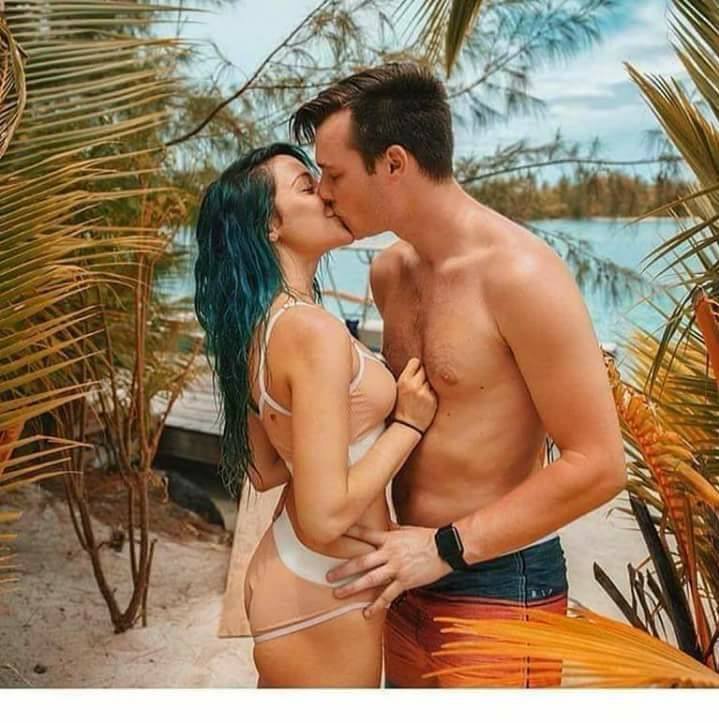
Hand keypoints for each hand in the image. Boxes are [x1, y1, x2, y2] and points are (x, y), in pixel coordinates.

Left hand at [326, 523, 451, 618]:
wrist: (444, 549)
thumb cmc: (426, 537)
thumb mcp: (406, 530)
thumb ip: (391, 530)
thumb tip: (382, 525)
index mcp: (388, 538)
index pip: (364, 535)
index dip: (349, 534)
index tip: (333, 535)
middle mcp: (389, 553)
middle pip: (361, 562)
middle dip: (343, 570)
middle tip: (328, 576)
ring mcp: (396, 568)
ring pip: (370, 580)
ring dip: (352, 588)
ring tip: (338, 594)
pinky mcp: (405, 581)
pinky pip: (388, 595)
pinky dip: (377, 605)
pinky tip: (366, 613)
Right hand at [393, 358, 437, 432]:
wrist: (407, 426)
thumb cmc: (401, 407)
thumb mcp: (398, 389)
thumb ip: (407, 377)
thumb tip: (418, 364)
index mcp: (403, 381)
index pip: (415, 361)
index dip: (417, 365)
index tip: (417, 369)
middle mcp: (414, 385)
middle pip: (425, 369)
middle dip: (423, 375)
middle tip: (420, 382)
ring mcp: (425, 392)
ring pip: (431, 380)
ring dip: (428, 384)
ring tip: (422, 393)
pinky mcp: (433, 399)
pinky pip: (435, 390)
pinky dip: (432, 393)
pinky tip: (426, 400)